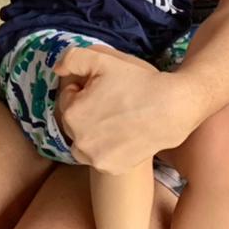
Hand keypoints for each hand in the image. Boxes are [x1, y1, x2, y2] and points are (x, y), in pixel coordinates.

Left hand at [54, 46, 193, 173]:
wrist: (172, 108)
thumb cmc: (137, 81)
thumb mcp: (102, 59)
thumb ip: (72, 59)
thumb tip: (57, 70)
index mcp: (72, 115)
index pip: (67, 97)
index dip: (84, 88)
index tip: (103, 86)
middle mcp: (79, 143)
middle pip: (74, 120)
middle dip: (86, 109)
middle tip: (112, 101)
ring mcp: (96, 159)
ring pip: (84, 141)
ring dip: (92, 130)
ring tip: (116, 117)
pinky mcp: (112, 169)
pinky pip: (99, 156)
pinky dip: (106, 147)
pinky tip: (123, 133)